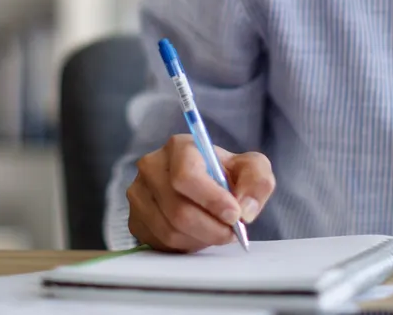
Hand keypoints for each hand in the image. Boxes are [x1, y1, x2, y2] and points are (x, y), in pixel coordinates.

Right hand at [126, 133, 275, 252]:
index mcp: (179, 147)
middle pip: (178, 209)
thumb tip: (245, 209)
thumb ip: (258, 181)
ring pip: (169, 230)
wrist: (203, 185)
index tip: (234, 215)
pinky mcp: (134, 218)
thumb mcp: (251, 168)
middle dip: (211, 228)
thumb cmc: (224, 174)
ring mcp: (138, 193)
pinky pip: (159, 242)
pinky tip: (197, 234)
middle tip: (231, 233)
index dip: (211, 200)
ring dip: (200, 238)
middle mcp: (151, 166)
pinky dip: (184, 245)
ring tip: (216, 231)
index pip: (186, 176)